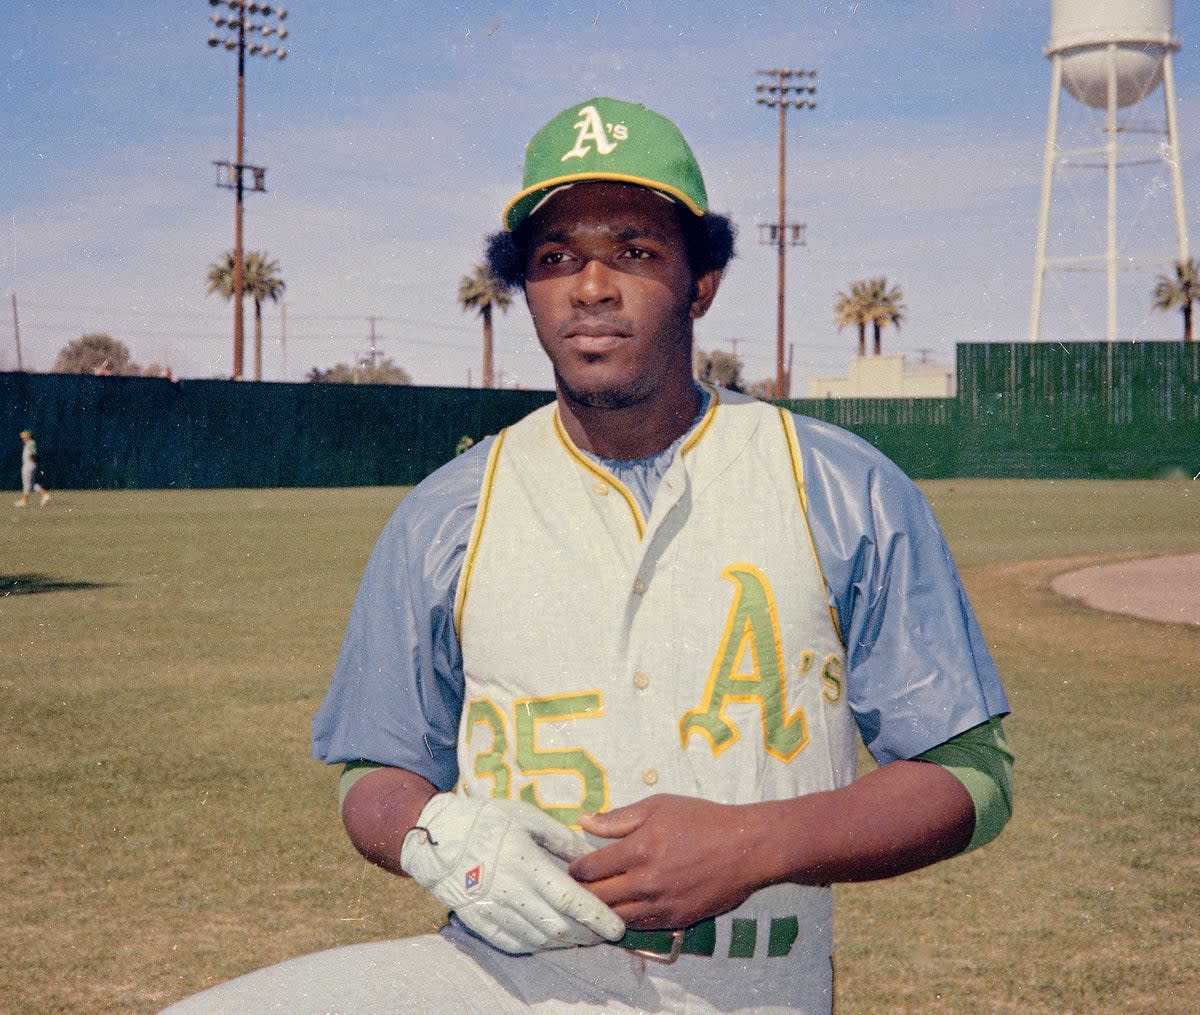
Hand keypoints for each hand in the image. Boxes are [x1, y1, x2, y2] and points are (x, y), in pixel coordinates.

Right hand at [400, 794, 624, 953]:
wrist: (436, 837)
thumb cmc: (486, 820)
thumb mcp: (526, 817)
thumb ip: (561, 838)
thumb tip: (589, 858)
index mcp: (524, 862)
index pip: (570, 899)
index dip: (597, 917)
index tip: (617, 927)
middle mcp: (509, 891)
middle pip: (558, 926)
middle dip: (586, 934)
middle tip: (604, 934)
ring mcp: (492, 910)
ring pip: (538, 938)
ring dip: (564, 942)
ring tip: (581, 937)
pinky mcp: (478, 921)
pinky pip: (512, 943)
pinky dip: (536, 945)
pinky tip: (549, 939)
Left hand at [569, 794, 767, 929]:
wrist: (747, 847)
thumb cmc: (702, 820)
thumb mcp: (658, 806)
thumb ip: (618, 818)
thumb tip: (584, 820)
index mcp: (638, 849)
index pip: (589, 869)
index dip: (575, 869)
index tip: (574, 867)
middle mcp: (646, 882)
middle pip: (597, 899)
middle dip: (581, 894)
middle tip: (576, 889)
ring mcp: (661, 905)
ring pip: (615, 919)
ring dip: (601, 912)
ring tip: (595, 903)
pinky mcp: (676, 920)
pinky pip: (639, 927)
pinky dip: (626, 920)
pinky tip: (622, 910)